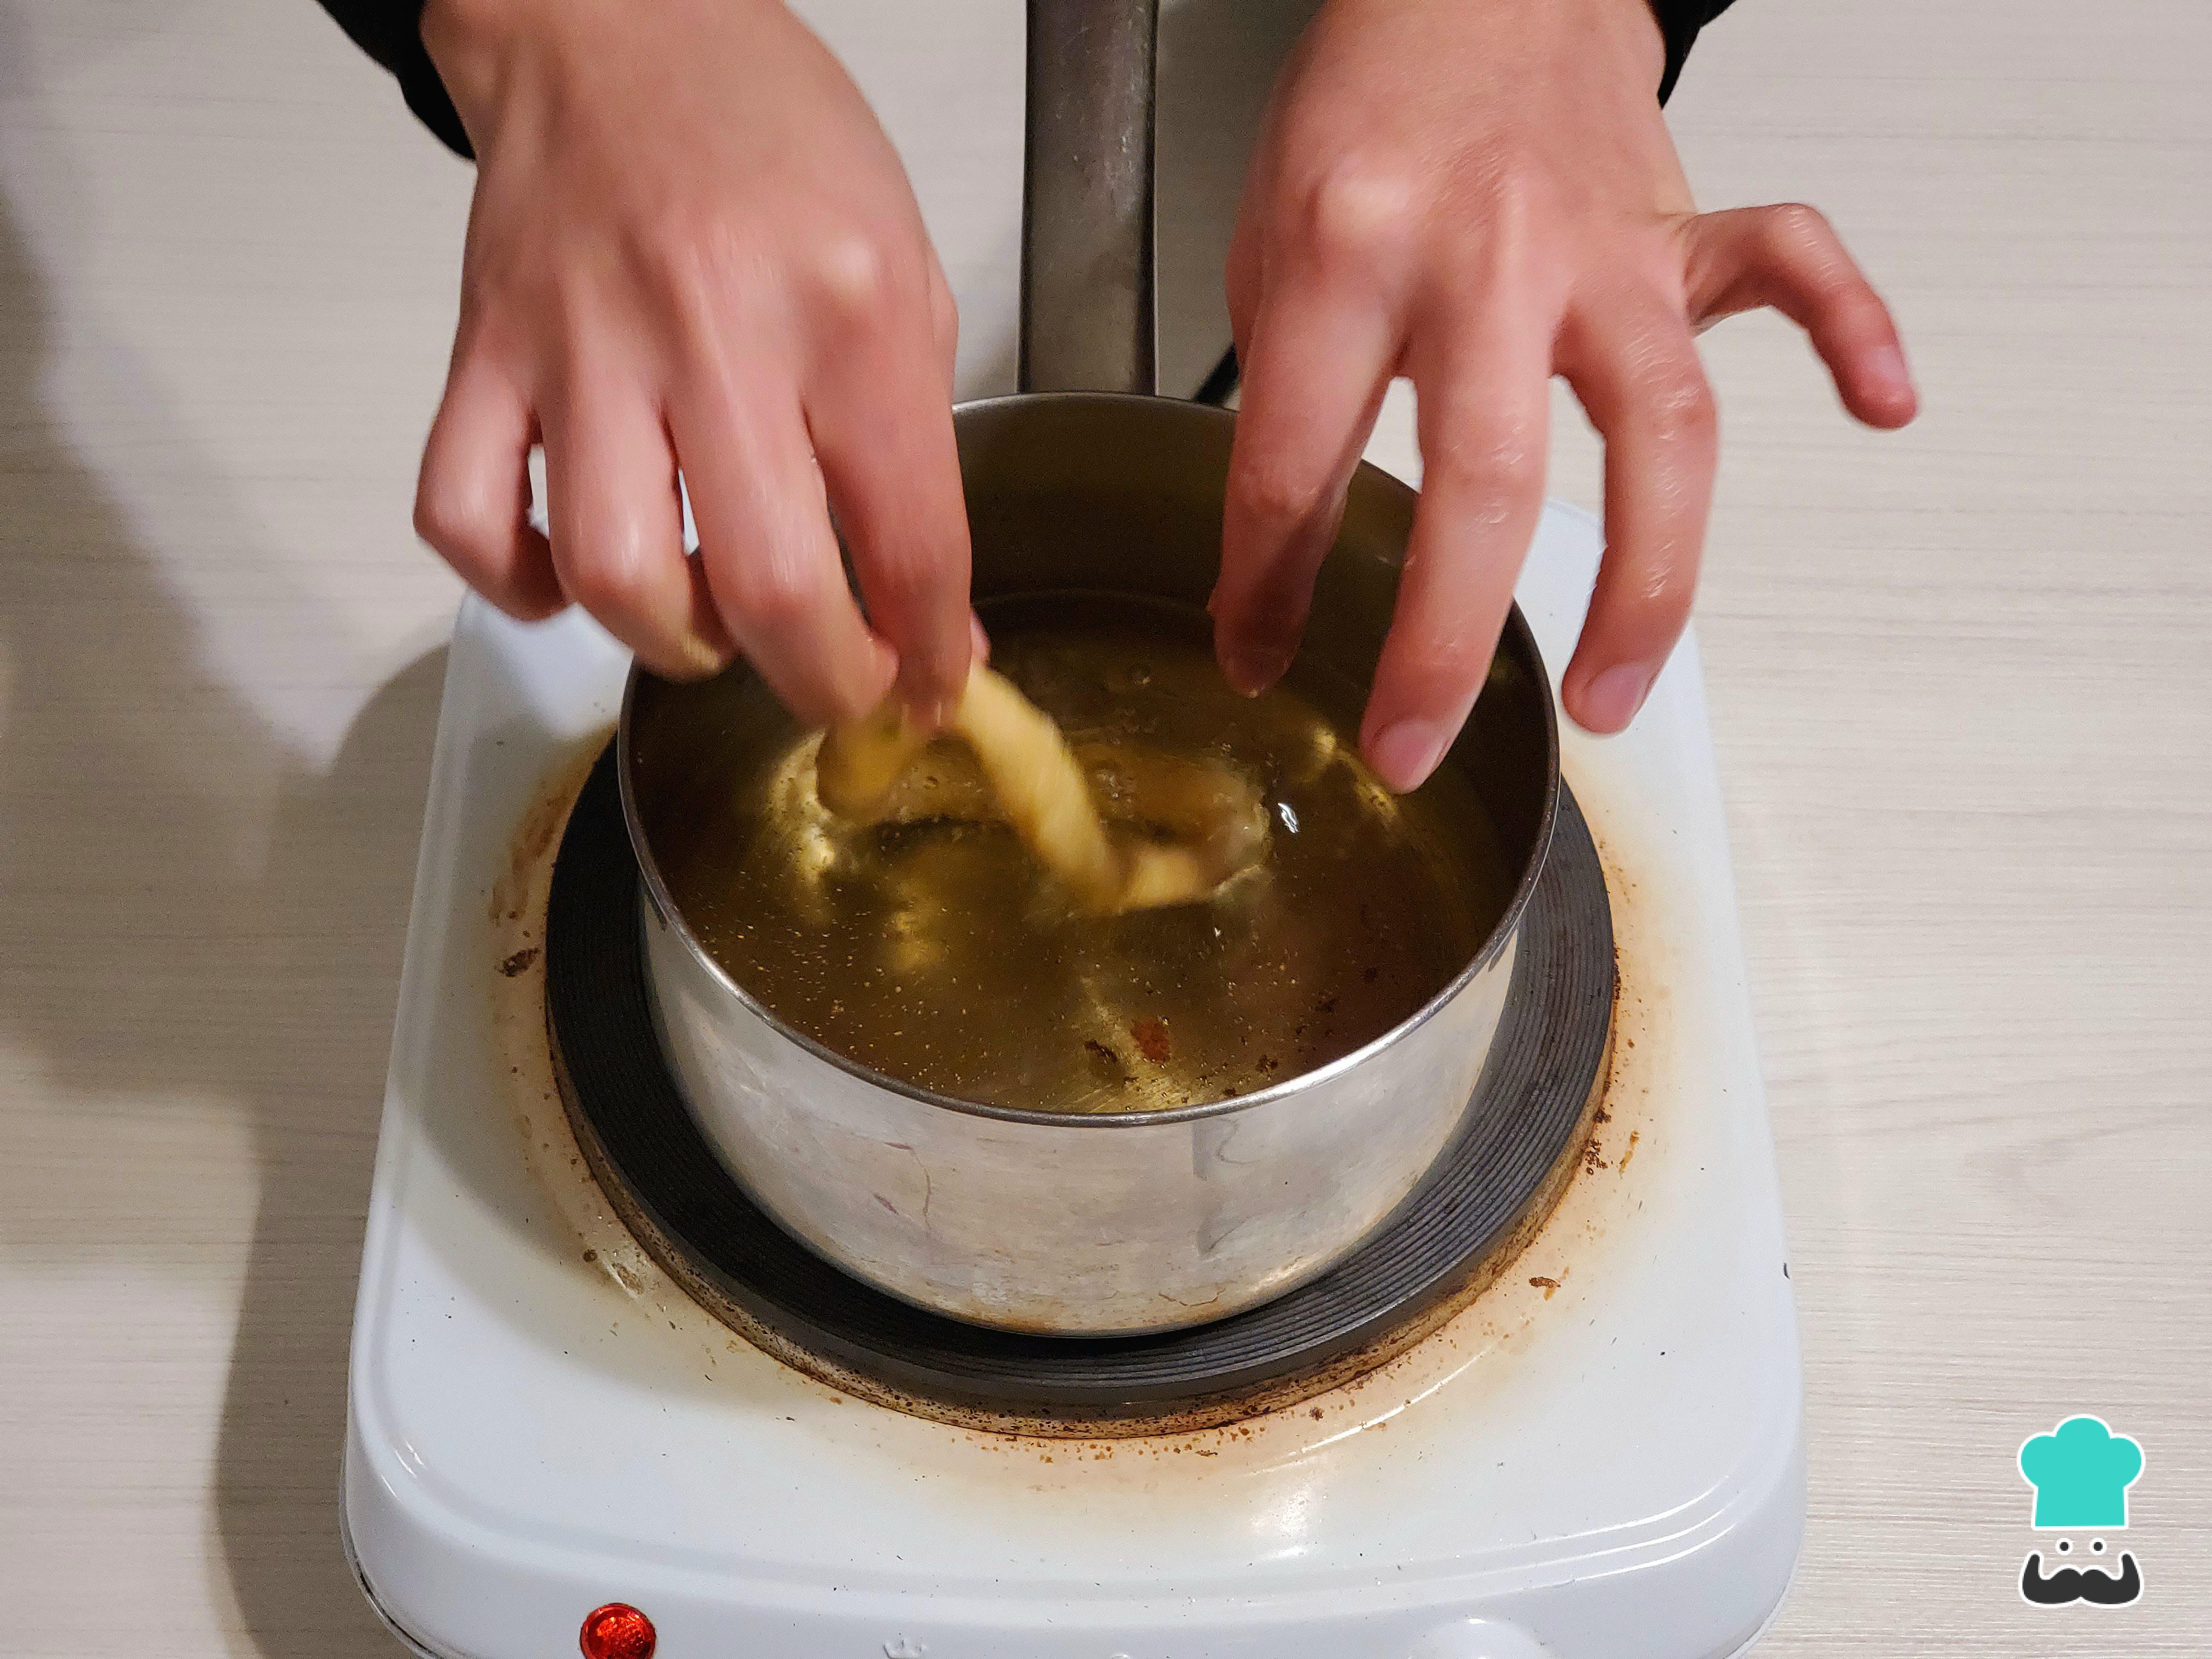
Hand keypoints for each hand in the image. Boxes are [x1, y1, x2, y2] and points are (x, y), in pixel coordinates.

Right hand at [414, 0, 973, 723]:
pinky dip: (519, 586)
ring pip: (614, 576)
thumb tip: (933, 621)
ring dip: (675, 643)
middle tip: (836, 688)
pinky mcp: (486, 350)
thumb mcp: (905, 270)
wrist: (618, 21)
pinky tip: (576, 577)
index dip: (927, 652)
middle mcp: (714, 331)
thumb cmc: (770, 137)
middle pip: (768, 590)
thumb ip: (920, 454)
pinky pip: (468, 516)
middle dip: (821, 684)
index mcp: (846, 309)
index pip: (908, 537)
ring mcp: (584, 344)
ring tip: (710, 621)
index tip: (927, 691)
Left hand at [1212, 0, 1917, 790]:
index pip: (1296, 463)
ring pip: (1661, 426)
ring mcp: (1603, 246)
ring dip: (1646, 583)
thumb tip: (1275, 572)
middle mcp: (1489, 254)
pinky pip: (1795, 266)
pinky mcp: (1679, 230)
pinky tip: (1882, 407)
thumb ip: (1285, 409)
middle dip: (1443, 642)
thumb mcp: (1271, 257)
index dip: (1268, 587)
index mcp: (1353, 254)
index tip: (1264, 659)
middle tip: (1412, 747)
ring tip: (1608, 696)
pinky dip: (1852, 331)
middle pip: (1484, 481)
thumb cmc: (1365, 117)